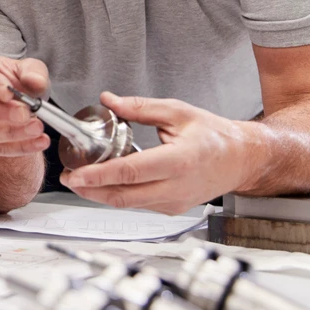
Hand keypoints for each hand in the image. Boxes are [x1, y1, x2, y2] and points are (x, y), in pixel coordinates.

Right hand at [0, 57, 51, 156]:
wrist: (21, 101)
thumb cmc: (19, 80)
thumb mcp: (31, 69)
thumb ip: (34, 72)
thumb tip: (35, 81)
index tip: (9, 93)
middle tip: (25, 114)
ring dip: (11, 133)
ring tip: (37, 128)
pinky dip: (20, 147)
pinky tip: (40, 141)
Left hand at [59, 92, 261, 214]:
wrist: (241, 159)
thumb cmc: (215, 136)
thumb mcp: (178, 112)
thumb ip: (140, 108)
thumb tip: (110, 100)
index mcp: (179, 161)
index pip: (131, 172)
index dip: (99, 175)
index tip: (76, 173)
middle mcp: (176, 187)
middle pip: (124, 196)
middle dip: (91, 190)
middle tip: (69, 178)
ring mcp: (174, 202)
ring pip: (129, 203)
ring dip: (101, 194)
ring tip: (79, 180)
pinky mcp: (172, 208)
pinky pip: (139, 204)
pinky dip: (118, 195)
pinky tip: (104, 183)